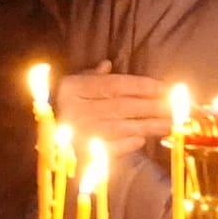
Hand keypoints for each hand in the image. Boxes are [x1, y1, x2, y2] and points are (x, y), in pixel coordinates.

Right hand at [52, 71, 173, 153]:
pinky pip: (111, 148)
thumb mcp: (69, 86)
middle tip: (180, 107)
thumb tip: (108, 65)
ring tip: (172, 124)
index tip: (167, 89)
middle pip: (124, 106)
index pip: (116, 85)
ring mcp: (80, 133)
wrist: (37, 139)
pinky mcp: (83, 154)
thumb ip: (90, 76)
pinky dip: (128, 144)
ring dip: (150, 126)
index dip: (144, 86)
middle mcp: (77, 110)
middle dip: (155, 106)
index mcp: (74, 89)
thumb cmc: (55, 108)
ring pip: (123, 127)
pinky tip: (142, 140)